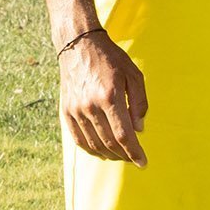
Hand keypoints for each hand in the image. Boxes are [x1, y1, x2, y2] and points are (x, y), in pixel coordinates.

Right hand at [59, 30, 148, 166]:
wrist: (79, 47)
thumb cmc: (112, 59)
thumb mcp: (134, 75)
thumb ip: (139, 103)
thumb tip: (139, 130)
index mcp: (110, 96)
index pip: (123, 134)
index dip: (134, 152)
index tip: (143, 162)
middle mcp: (90, 106)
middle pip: (109, 143)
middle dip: (124, 156)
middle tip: (134, 159)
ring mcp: (76, 110)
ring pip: (93, 144)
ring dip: (109, 155)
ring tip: (121, 156)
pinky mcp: (66, 112)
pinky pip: (78, 139)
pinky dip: (91, 149)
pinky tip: (102, 151)